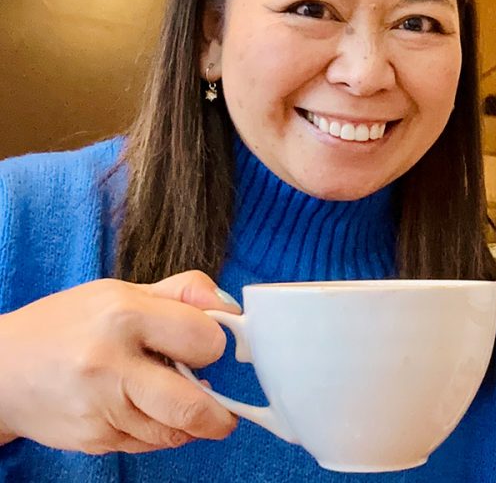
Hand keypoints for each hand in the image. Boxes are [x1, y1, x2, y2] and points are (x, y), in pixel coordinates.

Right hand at [0, 271, 240, 453]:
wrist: (1, 369)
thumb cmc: (70, 325)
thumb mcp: (124, 292)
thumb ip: (184, 293)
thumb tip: (232, 309)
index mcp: (124, 315)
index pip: (205, 340)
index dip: (213, 344)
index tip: (206, 347)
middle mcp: (109, 363)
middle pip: (192, 405)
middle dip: (219, 414)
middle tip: (224, 411)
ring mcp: (99, 407)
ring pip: (174, 432)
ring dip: (188, 423)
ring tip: (175, 401)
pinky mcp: (93, 439)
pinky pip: (148, 444)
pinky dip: (159, 432)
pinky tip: (144, 411)